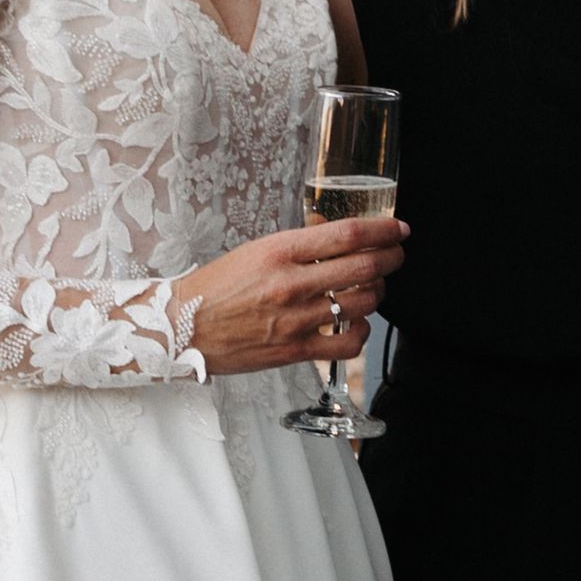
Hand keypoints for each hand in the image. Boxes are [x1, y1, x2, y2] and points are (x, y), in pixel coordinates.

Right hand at [172, 213, 407, 376]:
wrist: (182, 327)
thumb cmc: (216, 287)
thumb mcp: (256, 251)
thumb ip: (298, 246)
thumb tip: (336, 237)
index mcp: (280, 251)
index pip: (348, 235)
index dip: (383, 231)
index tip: (398, 230)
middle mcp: (291, 284)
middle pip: (365, 267)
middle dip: (391, 259)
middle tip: (396, 256)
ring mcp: (295, 319)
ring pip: (362, 304)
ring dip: (378, 293)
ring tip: (374, 288)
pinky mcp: (294, 350)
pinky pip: (347, 343)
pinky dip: (361, 332)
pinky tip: (355, 324)